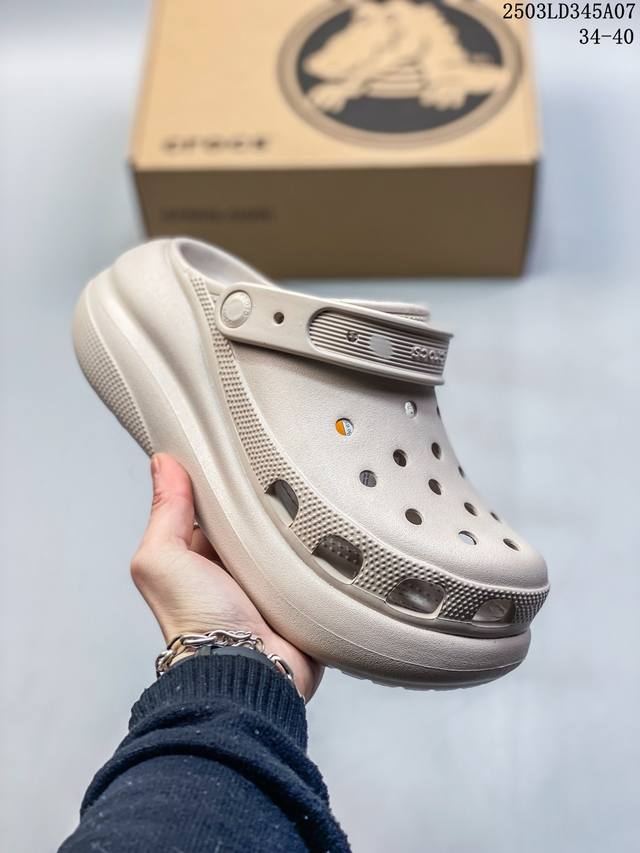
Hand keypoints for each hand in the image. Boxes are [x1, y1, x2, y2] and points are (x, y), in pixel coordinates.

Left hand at [131, 453, 322, 700]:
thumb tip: (162, 465)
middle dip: (262, 503)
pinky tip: (323, 530)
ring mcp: (268, 584)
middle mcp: (232, 571)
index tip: (234, 455)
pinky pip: (312, 561)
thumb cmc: (199, 625)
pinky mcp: (301, 596)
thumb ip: (165, 513)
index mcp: (198, 560)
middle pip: (251, 521)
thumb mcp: (164, 560)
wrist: (250, 671)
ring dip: (292, 526)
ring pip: (284, 539)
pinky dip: (316, 549)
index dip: (219, 485)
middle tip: (277, 473)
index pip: (210, 509)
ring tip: (305, 498)